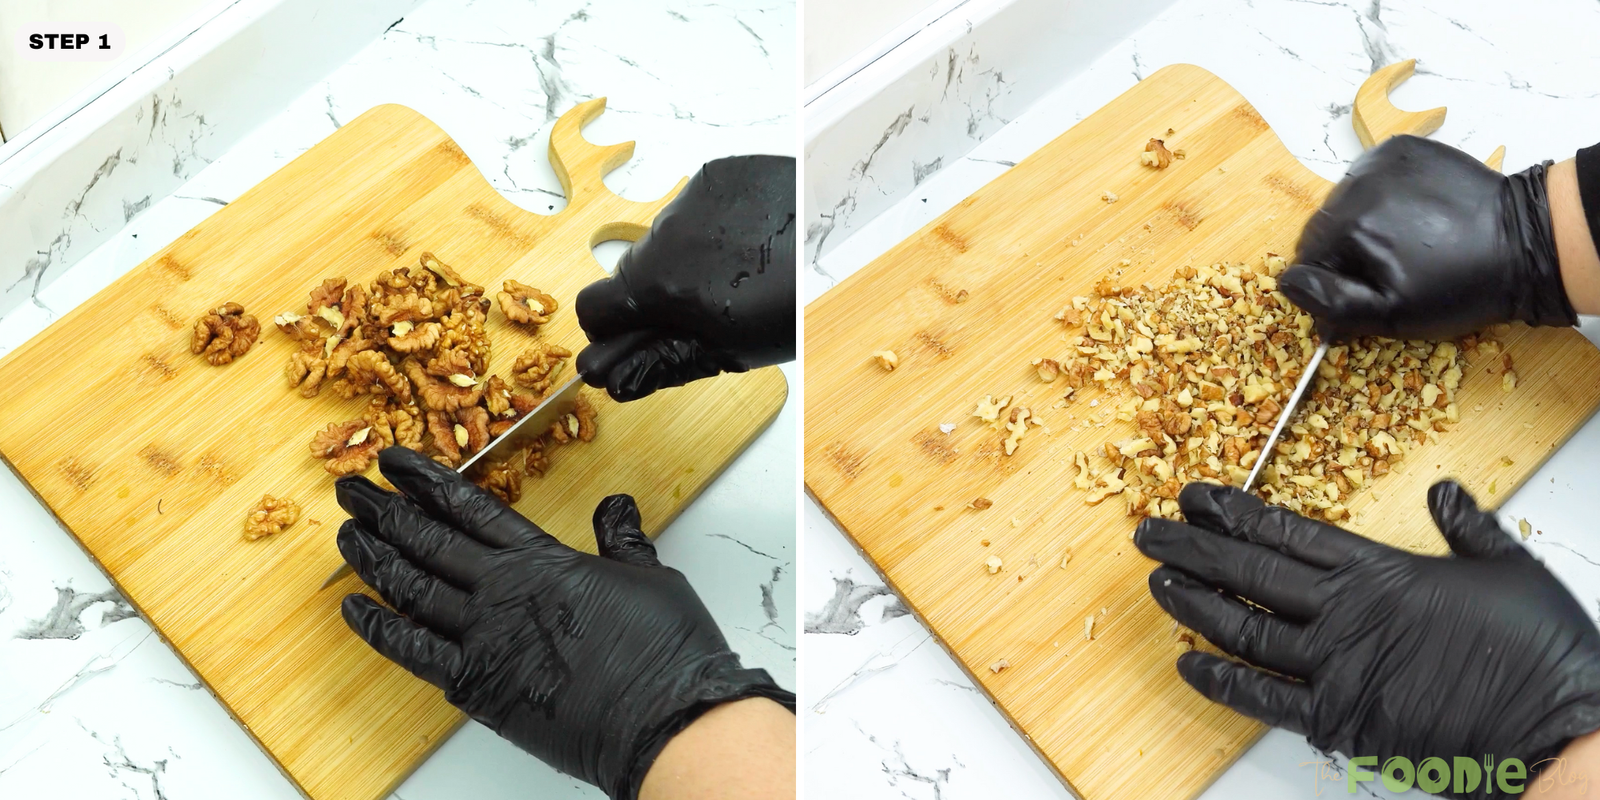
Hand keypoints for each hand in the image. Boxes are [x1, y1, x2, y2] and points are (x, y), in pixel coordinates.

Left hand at [333, 447, 793, 799]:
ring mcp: (483, 638)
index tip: (395, 463)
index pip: (470, 508)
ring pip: (411, 589)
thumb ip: (622, 539)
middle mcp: (502, 591)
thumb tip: (616, 509)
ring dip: (374, 559)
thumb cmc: (663, 651)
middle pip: (427, 540)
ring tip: (348, 536)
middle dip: (385, 511)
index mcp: (543, 560)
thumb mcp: (649, 577)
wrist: (662, 718)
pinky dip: (377, 629)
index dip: (427, 482)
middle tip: (352, 490)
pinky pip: (410, 650)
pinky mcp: (475, 685)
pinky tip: (354, 609)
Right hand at [576, 154, 794, 401]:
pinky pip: (694, 208)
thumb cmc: (791, 306)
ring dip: (687, 260)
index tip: (641, 336)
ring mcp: (688, 198)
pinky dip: (712, 227)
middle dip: (658, 295)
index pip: (591, 310)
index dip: (613, 331)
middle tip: (710, 309)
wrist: (844, 244)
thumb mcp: (726, 351)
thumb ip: (658, 363)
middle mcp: (663, 235)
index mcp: (660, 286)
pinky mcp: (714, 173)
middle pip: (630, 274)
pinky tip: (748, 241)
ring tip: (738, 273)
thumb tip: (607, 381)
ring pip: (663, 240)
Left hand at [1134, 481, 1599, 796]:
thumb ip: (1466, 523)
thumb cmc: (1539, 649)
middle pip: (1248, 570)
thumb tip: (1444, 491)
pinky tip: (1187, 663)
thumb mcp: (1507, 564)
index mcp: (1380, 571)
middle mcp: (1346, 613)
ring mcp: (1336, 667)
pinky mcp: (1339, 719)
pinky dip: (1220, 680)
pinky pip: (1261, 697)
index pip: (1285, 531)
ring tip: (1157, 583)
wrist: (1561, 724)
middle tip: (1149, 532)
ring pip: (1243, 627)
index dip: (1231, 511)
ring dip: (1193, 603)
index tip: (1192, 496)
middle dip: (1192, 546)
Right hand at [1279, 135, 1575, 340]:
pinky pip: (1370, 176)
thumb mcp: (1391, 314)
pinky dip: (1382, 196)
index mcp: (1345, 226)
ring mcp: (1379, 161)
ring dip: (1362, 223)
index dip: (1330, 283)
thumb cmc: (1458, 286)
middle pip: (1324, 226)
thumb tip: (1285, 283)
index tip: (1364, 292)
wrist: (1525, 242)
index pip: (1306, 258)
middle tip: (1389, 268)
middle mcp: (1353, 185)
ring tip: (1404, 240)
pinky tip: (1412, 215)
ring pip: (1345, 201)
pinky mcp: (1403, 148)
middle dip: (1346, 250)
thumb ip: (1330, 302)